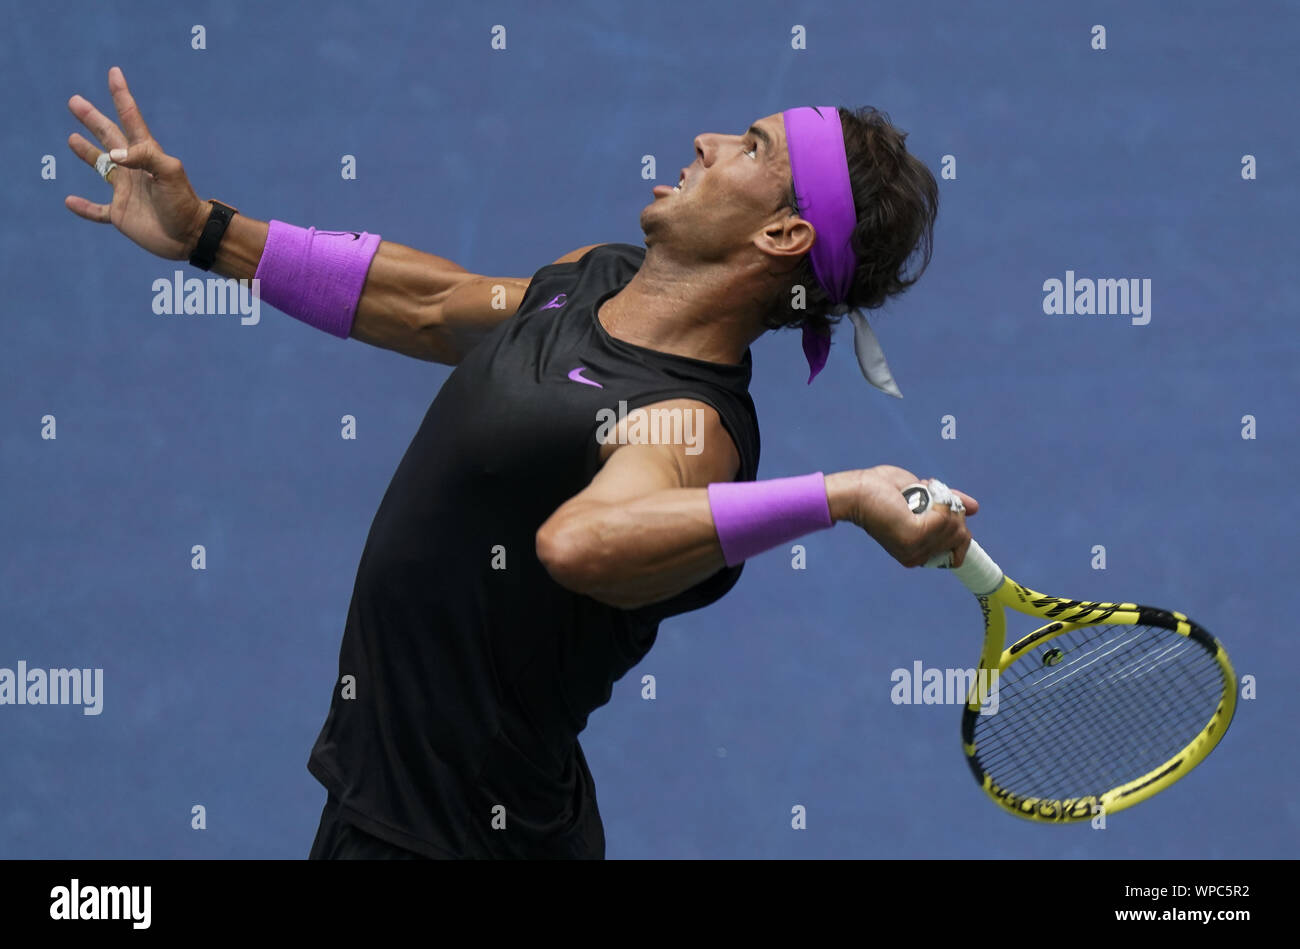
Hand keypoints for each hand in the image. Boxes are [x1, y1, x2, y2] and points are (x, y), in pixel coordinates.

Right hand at [65, 66, 210, 260]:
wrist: (190, 236)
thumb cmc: (183, 202)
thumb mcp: (169, 173)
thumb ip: (144, 157)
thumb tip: (113, 155)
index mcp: (146, 155)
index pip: (130, 119)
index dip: (121, 96)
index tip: (115, 73)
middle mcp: (132, 169)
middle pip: (108, 137)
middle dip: (92, 119)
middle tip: (75, 102)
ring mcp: (126, 191)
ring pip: (101, 168)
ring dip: (87, 153)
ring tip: (72, 138)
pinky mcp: (120, 214)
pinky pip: (97, 211)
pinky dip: (83, 208)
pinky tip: (70, 201)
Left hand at [829, 465, 978, 567]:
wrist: (858, 490)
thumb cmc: (883, 491)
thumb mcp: (923, 497)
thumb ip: (949, 506)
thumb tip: (976, 508)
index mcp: (919, 554)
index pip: (960, 546)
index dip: (957, 521)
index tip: (942, 504)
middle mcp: (918, 558)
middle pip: (962, 533)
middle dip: (951, 506)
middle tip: (924, 492)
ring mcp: (916, 549)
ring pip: (955, 524)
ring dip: (942, 500)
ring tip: (918, 492)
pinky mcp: (914, 536)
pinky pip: (946, 516)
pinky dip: (938, 499)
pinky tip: (919, 494)